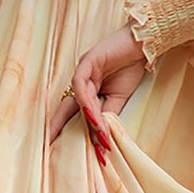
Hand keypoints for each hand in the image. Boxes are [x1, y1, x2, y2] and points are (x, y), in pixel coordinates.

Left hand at [49, 23, 145, 164]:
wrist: (144, 46)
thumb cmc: (131, 67)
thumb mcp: (119, 98)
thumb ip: (108, 114)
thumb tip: (102, 134)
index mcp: (87, 89)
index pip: (73, 111)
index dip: (65, 127)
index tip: (56, 146)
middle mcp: (81, 81)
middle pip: (67, 106)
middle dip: (57, 124)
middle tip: (49, 143)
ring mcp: (83, 70)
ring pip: (78, 98)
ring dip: (90, 120)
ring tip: (100, 138)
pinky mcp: (89, 60)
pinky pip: (81, 82)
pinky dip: (86, 100)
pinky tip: (93, 114)